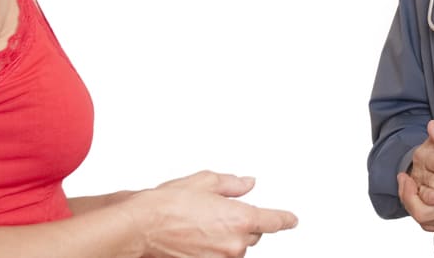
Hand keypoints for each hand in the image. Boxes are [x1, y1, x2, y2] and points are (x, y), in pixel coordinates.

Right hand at [130, 171, 297, 257]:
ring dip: (227, 240)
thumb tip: (248, 184)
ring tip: (200, 228)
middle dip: (242, 225)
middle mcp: (235, 243)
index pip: (274, 220)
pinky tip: (199, 241)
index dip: (285, 219)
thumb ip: (232, 184)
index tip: (291, 220)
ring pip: (236, 250)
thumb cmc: (168, 205)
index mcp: (240, 218)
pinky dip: (215, 251)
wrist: (141, 227)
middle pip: (253, 236)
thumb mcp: (204, 182)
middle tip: (217, 216)